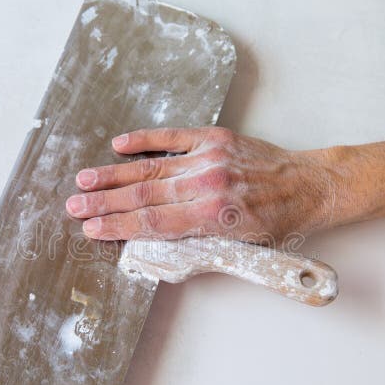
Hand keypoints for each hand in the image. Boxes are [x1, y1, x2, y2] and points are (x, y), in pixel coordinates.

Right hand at [65, 127, 335, 242]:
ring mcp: (210, 158)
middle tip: (73, 206)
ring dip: (114, 175)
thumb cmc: (278, 222)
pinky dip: (144, 140)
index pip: (153, 224)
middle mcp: (208, 185)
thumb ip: (197, 245)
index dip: (118, 227)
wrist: (310, 186)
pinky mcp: (216, 138)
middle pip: (144, 196)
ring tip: (85, 181)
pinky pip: (173, 137)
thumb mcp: (241, 247)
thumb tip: (154, 246)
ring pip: (151, 168)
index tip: (91, 229)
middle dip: (104, 203)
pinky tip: (119, 145)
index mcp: (214, 217)